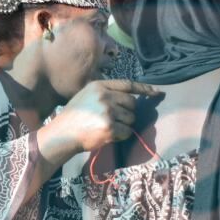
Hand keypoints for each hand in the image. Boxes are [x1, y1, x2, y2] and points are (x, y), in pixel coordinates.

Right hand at [39, 79, 160, 164]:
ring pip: (131, 118)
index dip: (144, 89)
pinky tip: (107, 135)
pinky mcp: (110, 127)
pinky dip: (121, 135)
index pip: (127, 84)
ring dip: (124, 125)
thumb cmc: (74, 116)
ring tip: (107, 127)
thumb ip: (105, 93)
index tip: (156, 92)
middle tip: (114, 119)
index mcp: (98, 86)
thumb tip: (131, 98)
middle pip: (132, 103)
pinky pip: (127, 131)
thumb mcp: (86, 96)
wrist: (62, 134)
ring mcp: (107, 112)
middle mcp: (104, 96)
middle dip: (127, 112)